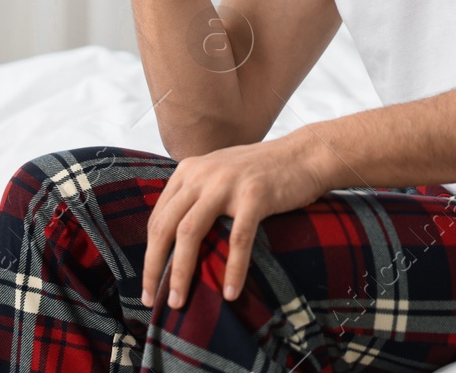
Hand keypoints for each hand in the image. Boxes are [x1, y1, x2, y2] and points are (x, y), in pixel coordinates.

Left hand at [142, 130, 334, 309]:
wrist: (306, 153)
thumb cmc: (264, 172)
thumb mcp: (221, 174)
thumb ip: (198, 196)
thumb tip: (177, 241)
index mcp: (189, 171)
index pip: (158, 218)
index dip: (149, 253)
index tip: (150, 282)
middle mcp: (202, 174)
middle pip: (165, 227)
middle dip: (154, 267)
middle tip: (151, 299)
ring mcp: (227, 183)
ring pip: (190, 233)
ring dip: (181, 272)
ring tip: (179, 301)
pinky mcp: (255, 195)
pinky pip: (238, 238)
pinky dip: (232, 269)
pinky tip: (230, 293)